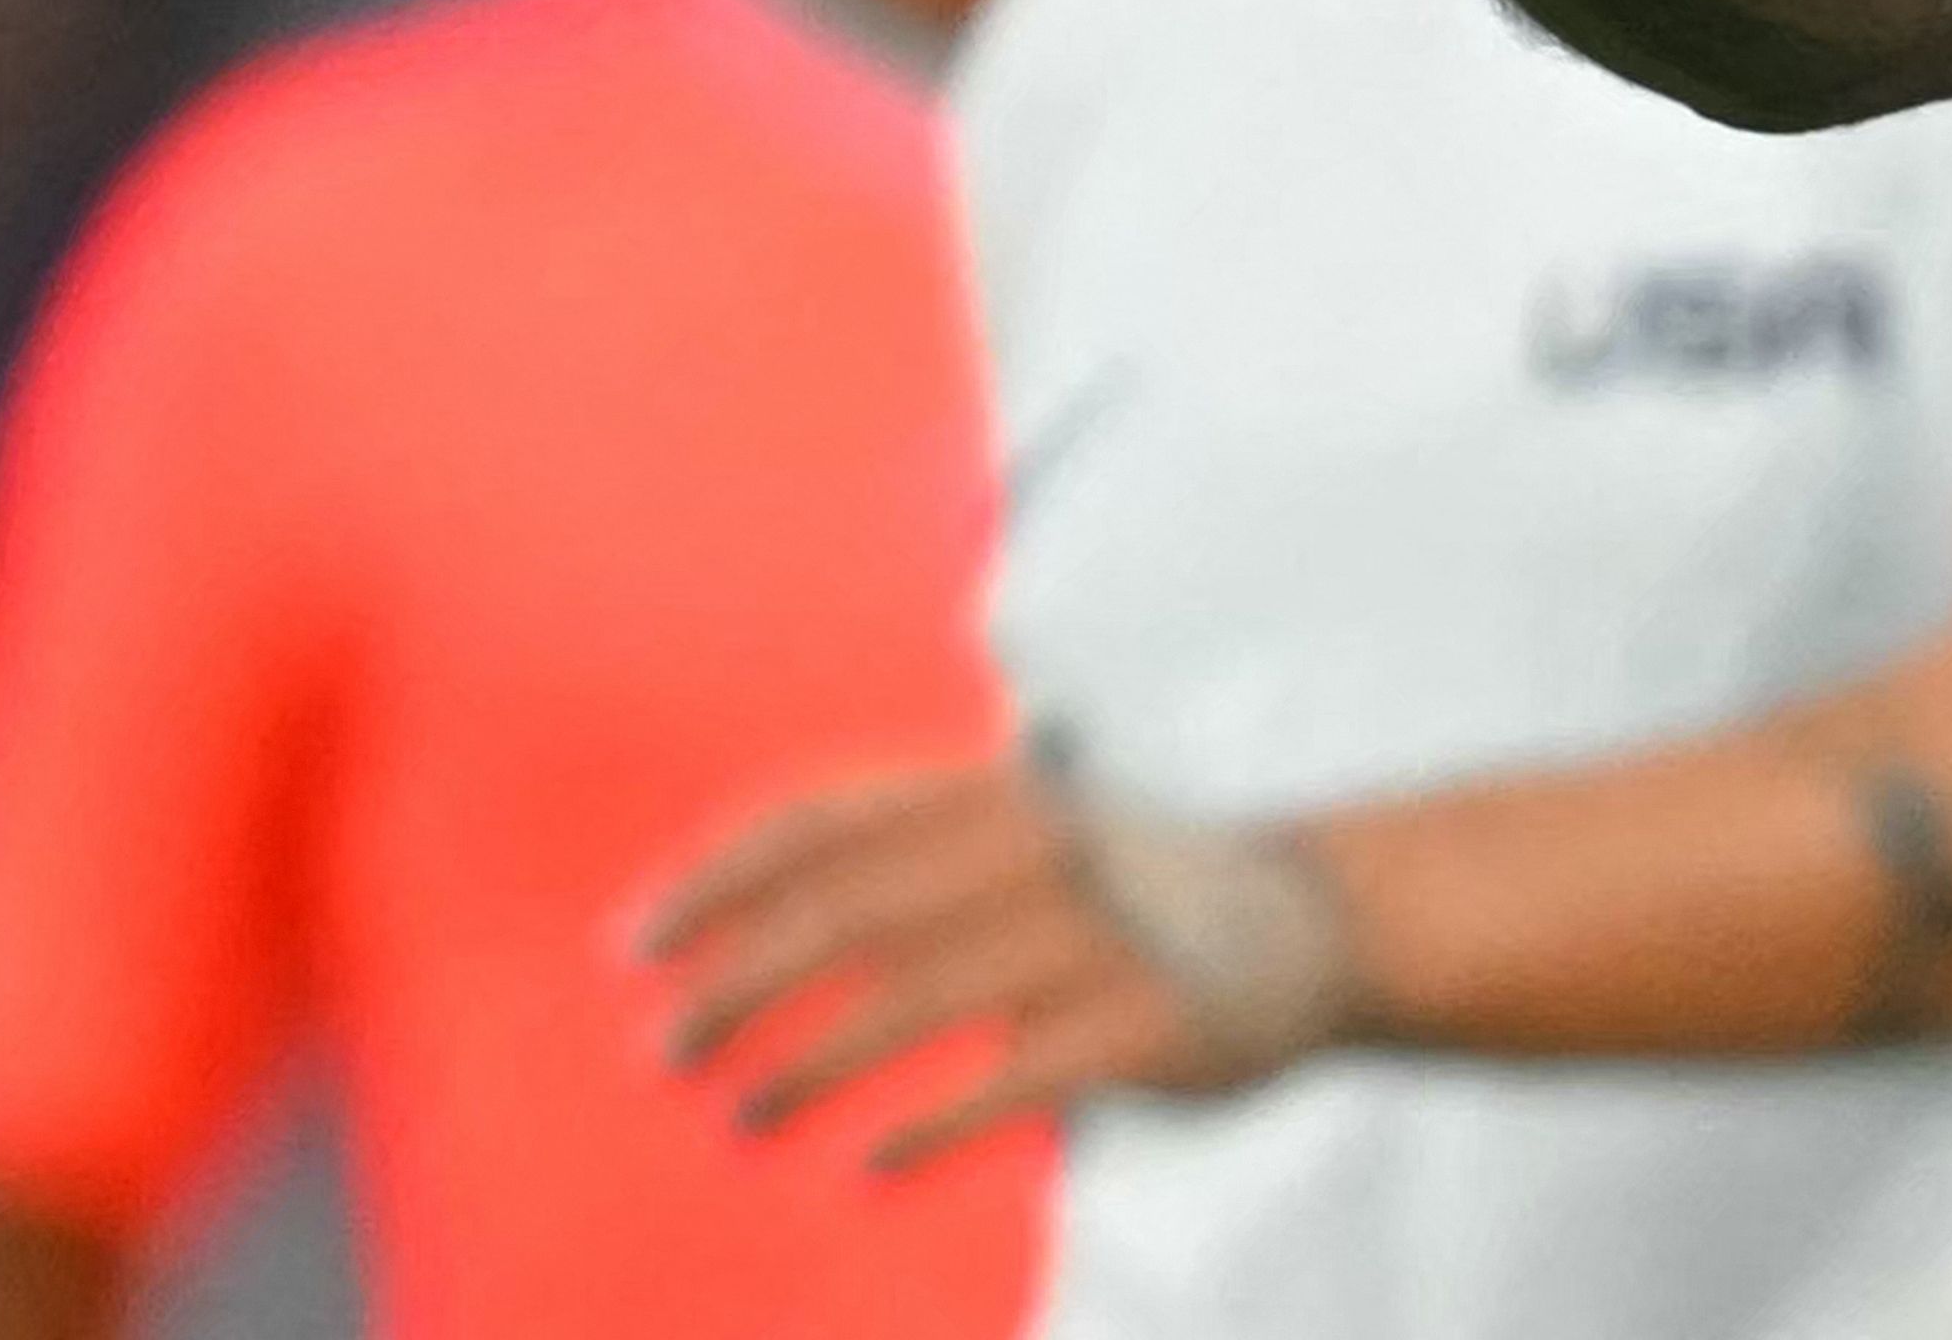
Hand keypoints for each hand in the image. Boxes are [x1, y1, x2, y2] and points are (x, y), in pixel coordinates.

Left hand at [647, 755, 1362, 1175]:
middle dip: (737, 982)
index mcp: (997, 789)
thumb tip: (739, 923)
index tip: (635, 945)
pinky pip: (1006, 1080)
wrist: (1317, 923)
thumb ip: (917, 850)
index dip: (718, 878)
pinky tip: (867, 1162)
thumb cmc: (1131, 887)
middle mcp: (1038, 844)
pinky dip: (927, 1124)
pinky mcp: (1141, 1022)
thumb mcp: (1035, 829)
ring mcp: (1094, 932)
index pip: (826, 821)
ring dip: (808, 1062)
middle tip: (666, 1049)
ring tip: (743, 1111)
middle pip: (848, 911)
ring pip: (911, 997)